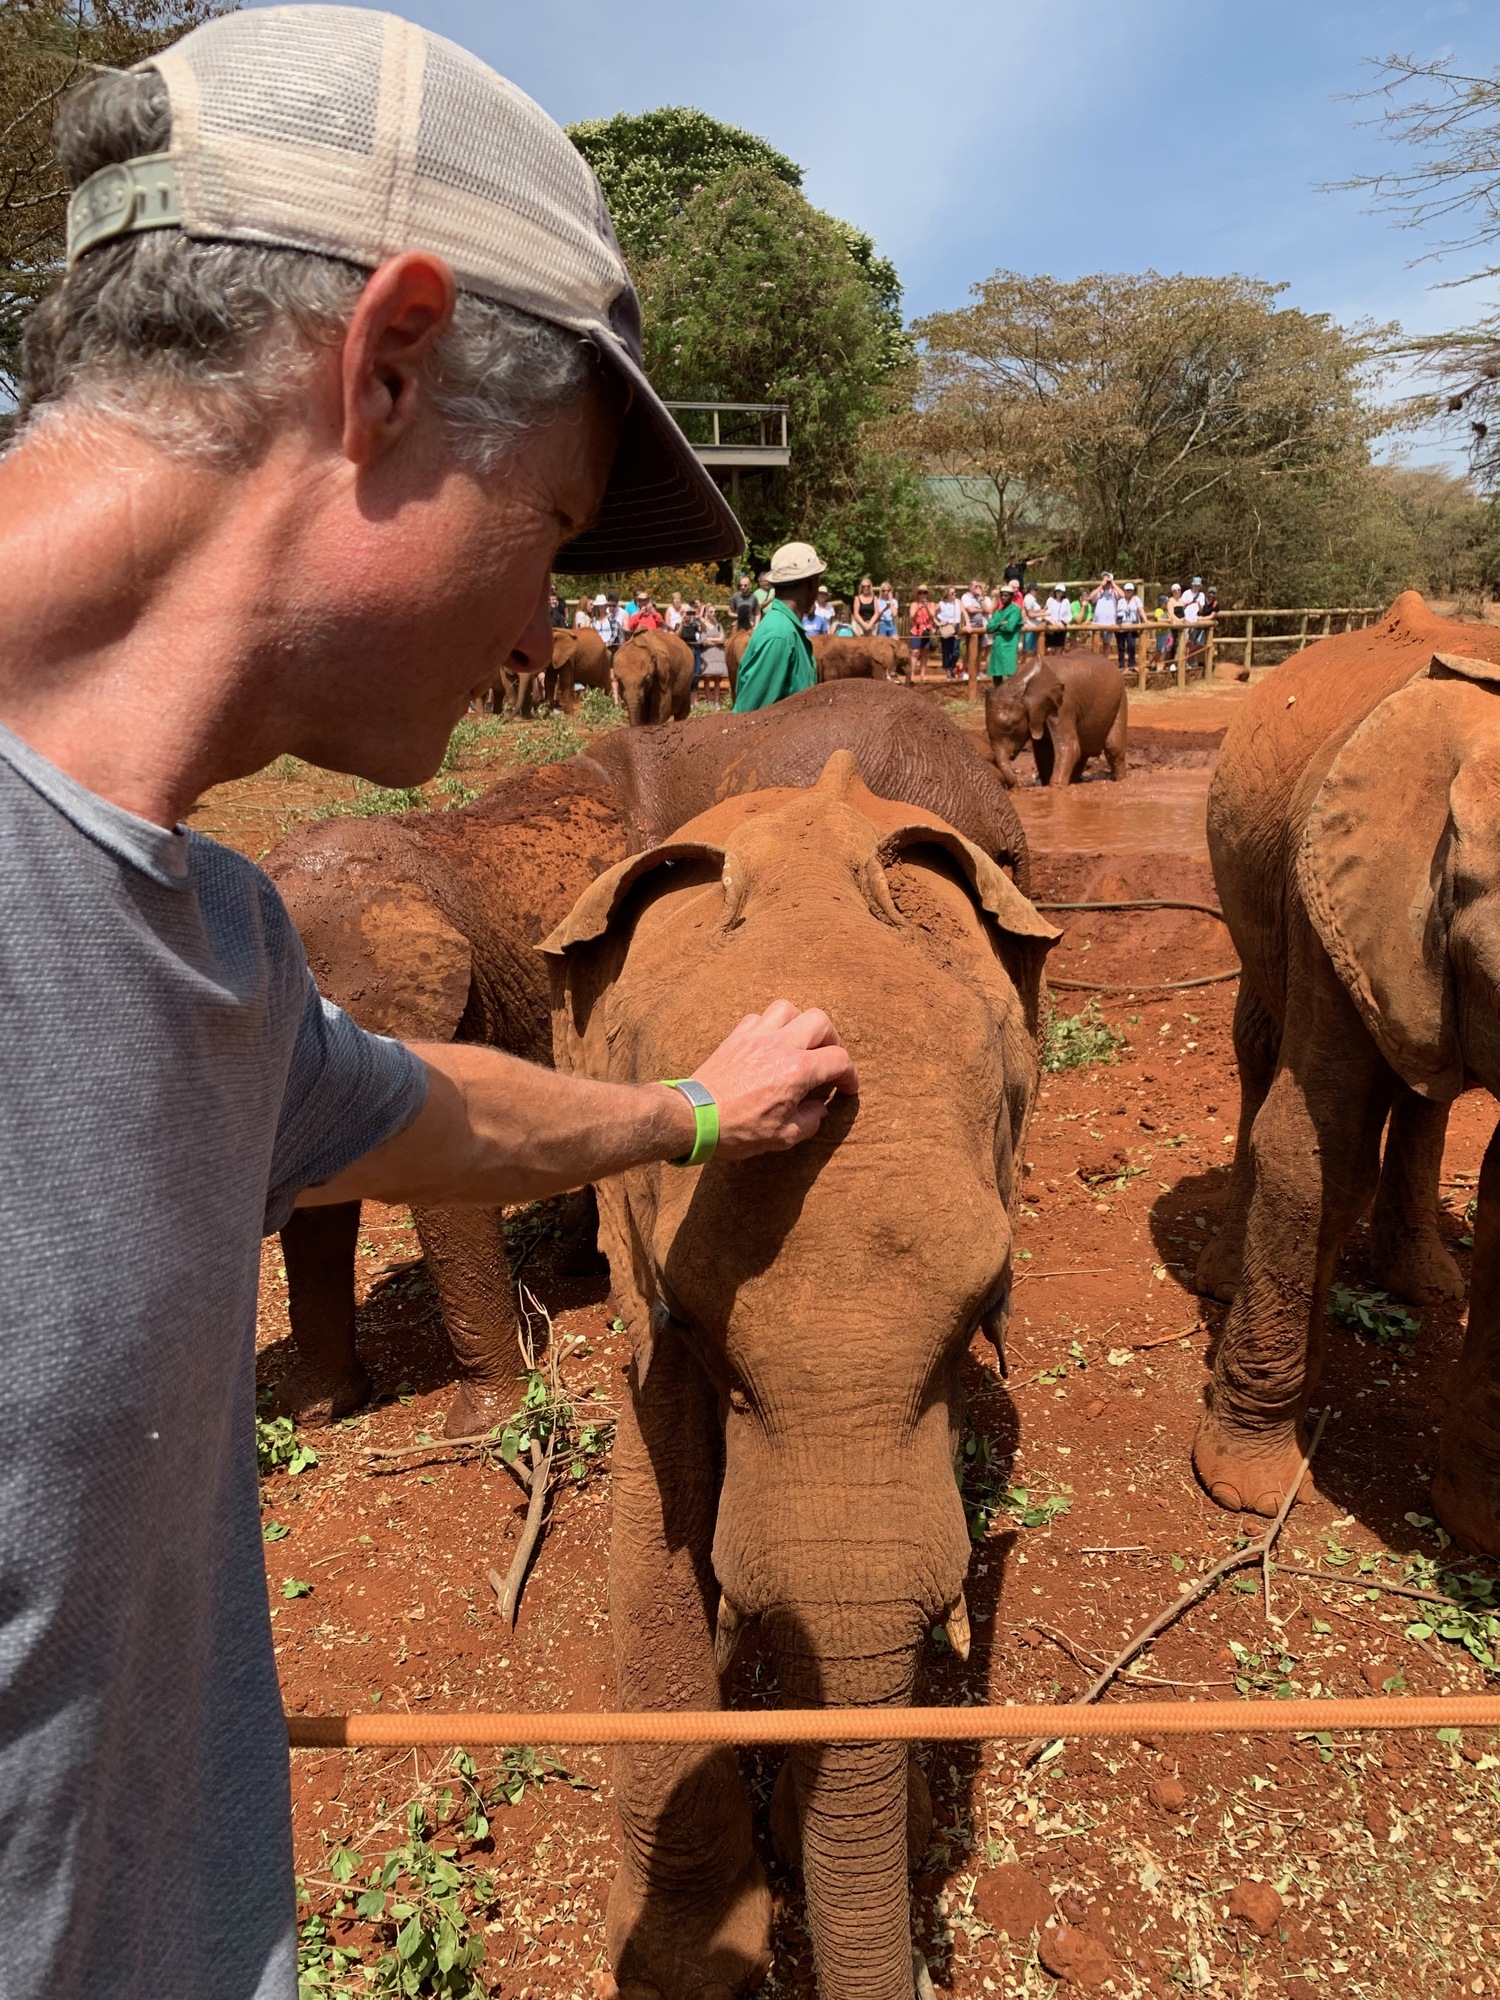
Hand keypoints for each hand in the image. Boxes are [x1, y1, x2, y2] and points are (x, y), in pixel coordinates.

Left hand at [686, 1000, 857, 1159]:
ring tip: (799, 1045)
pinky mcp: (736, 1037)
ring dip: (799, 1024)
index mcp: (797, 1071)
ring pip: (788, 1009)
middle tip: (827, 1060)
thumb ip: (810, 1120)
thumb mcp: (783, 1137)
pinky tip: (768, 1045)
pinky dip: (769, 1026)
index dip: (849, 1075)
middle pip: (820, 1021)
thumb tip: (818, 1108)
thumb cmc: (738, 1130)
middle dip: (831, 1040)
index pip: (839, 1059)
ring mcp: (756, 1037)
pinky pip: (758, 1017)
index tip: (846, 1088)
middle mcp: (780, 1045)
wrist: (694, 1118)